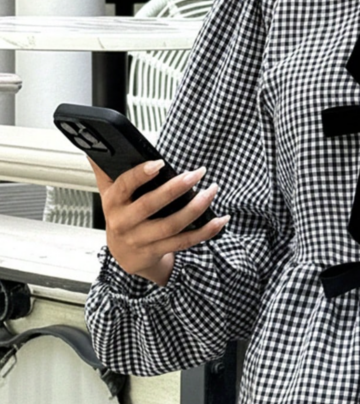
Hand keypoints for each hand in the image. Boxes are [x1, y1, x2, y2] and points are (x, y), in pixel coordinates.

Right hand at [89, 157, 229, 286]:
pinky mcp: (157, 252)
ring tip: (212, 190)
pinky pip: (185, 242)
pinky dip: (206, 231)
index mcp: (113, 203)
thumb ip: (105, 171)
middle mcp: (124, 223)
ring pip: (172, 225)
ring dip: (196, 208)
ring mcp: (141, 240)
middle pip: (151, 205)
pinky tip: (221, 219)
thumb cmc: (121, 216)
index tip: (160, 163)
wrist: (124, 256)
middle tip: (197, 173)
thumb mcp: (108, 194)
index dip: (140, 174)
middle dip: (176, 188)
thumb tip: (95, 146)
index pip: (124, 186)